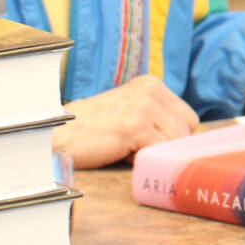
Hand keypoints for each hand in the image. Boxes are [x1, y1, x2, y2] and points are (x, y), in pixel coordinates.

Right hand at [53, 75, 199, 168]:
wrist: (56, 137)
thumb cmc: (93, 132)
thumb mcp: (130, 113)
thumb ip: (157, 119)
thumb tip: (188, 143)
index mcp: (152, 84)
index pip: (189, 118)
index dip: (173, 137)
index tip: (149, 143)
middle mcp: (151, 89)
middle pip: (187, 129)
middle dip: (167, 145)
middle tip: (135, 146)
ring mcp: (144, 105)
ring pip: (176, 142)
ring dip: (152, 153)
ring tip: (125, 147)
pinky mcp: (135, 125)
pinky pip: (159, 152)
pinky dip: (143, 160)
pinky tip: (121, 152)